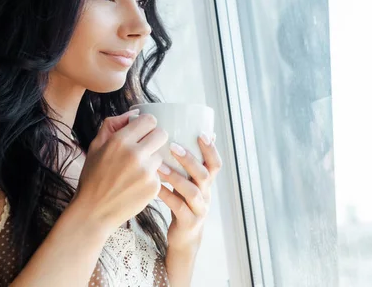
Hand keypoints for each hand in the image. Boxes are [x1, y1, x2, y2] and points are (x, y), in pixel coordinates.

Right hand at [74, 110, 167, 233]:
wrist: (93, 211)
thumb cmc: (93, 176)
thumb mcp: (96, 145)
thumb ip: (113, 123)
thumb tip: (135, 113)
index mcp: (120, 140)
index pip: (150, 120)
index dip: (146, 125)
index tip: (142, 131)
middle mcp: (135, 154)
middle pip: (162, 134)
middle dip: (155, 138)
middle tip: (145, 148)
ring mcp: (147, 171)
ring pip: (161, 155)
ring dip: (152, 159)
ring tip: (135, 170)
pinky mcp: (154, 187)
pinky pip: (160, 173)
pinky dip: (151, 177)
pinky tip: (136, 184)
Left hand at [157, 132, 221, 252]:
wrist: (185, 238)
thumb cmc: (184, 203)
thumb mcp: (190, 184)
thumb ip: (189, 166)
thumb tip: (187, 139)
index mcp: (207, 183)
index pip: (216, 164)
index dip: (212, 149)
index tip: (202, 134)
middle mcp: (206, 195)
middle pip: (204, 175)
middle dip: (190, 160)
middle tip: (173, 146)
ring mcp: (199, 209)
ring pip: (192, 191)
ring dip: (176, 177)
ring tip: (160, 166)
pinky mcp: (189, 222)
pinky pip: (178, 207)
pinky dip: (166, 195)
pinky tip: (155, 185)